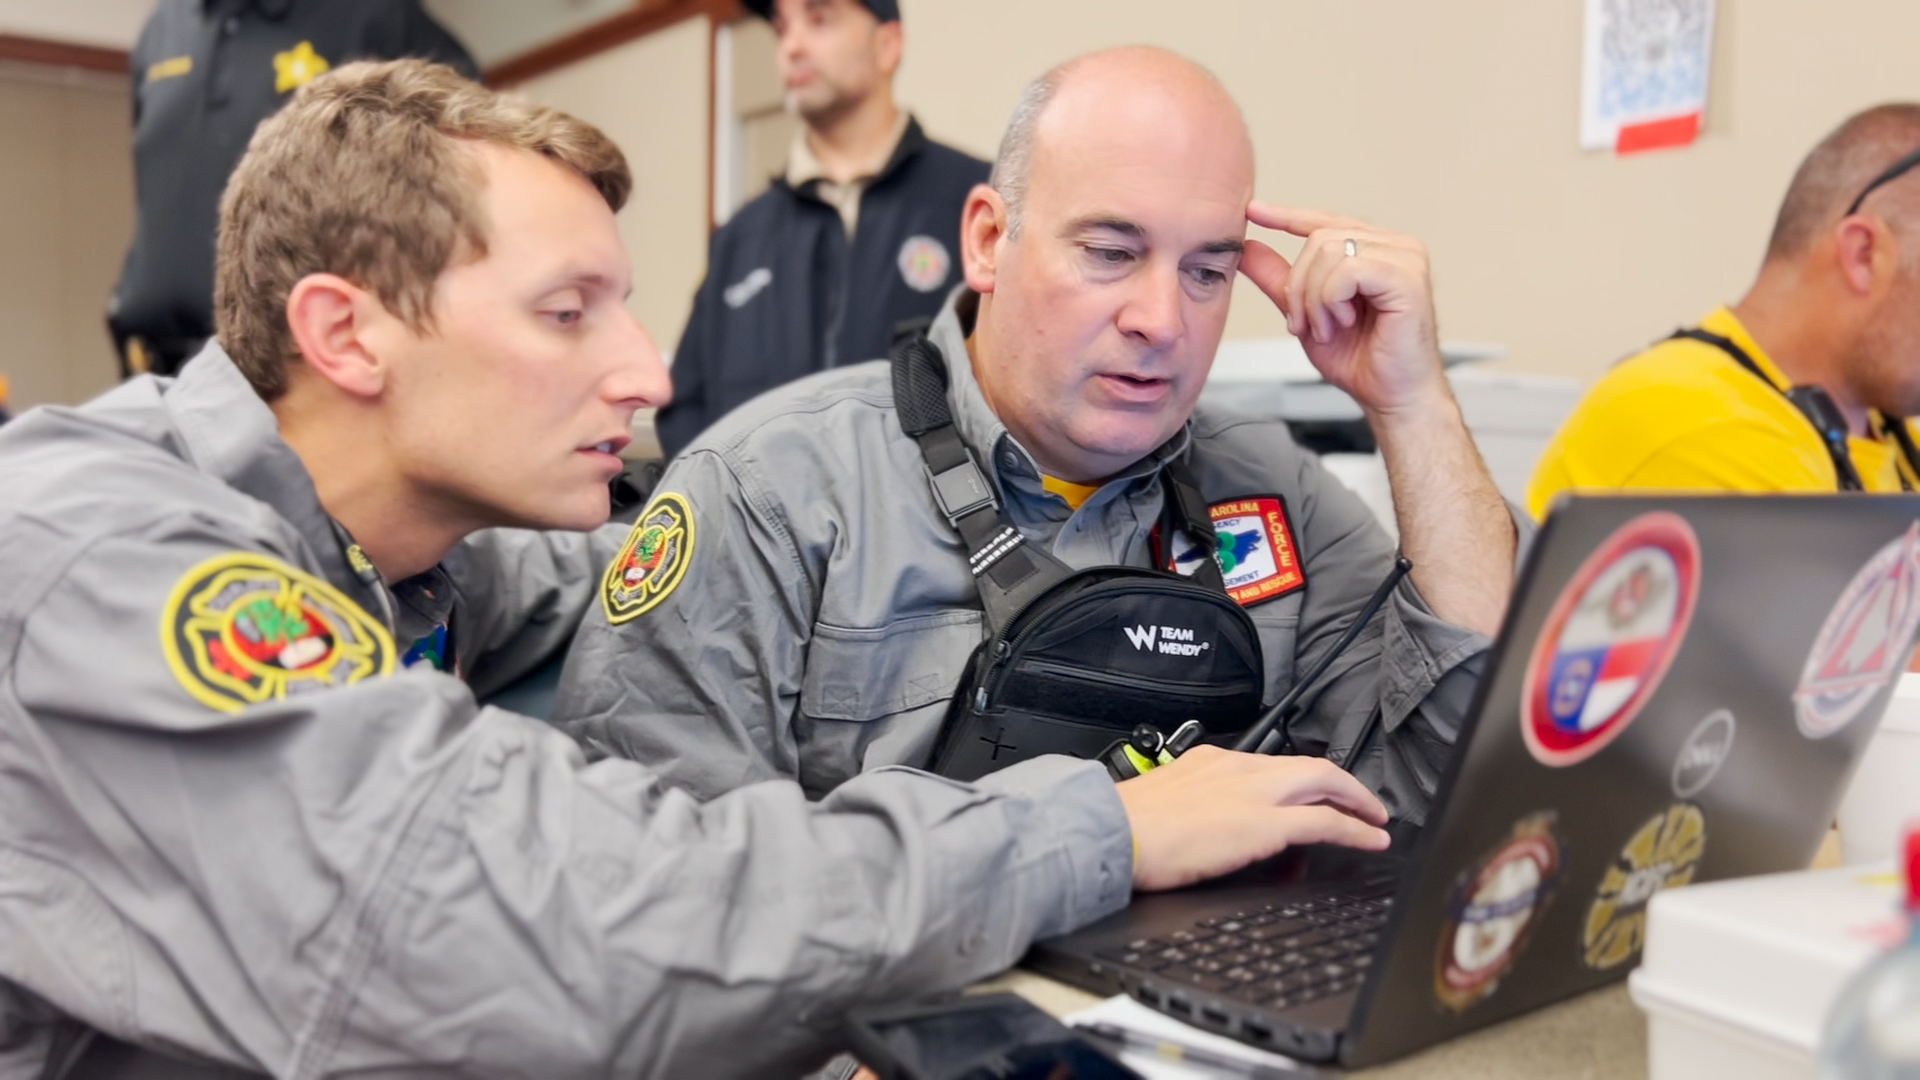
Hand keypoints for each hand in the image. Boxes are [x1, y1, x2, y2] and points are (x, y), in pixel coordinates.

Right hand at [1117, 746, 1390, 891]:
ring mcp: (1255, 792)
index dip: (1299, 777)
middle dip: (1342, 782)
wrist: (1113, 832)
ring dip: (1356, 800)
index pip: (1268, 764)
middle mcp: (1237, 767)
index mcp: (1209, 761)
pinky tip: (1372, 838)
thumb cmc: (1125, 826)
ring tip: (1375, 819)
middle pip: (1308, 765)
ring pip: (1324, 783)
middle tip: (1362, 801)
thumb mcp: (1163, 803)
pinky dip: (1355, 828)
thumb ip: (1191, 807)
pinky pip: (1326, 822)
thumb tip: (1200, 830)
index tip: (1310, 789)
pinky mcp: (1266, 822)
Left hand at [1239, 203, 1445, 416]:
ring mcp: (1405, 257)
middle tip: (1306, 324)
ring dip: (1314, 299)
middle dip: (1298, 287)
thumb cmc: (1361, 359)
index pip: (1324, 222)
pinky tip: (1342, 323)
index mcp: (1374, 249)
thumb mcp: (1307, 314)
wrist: (1392, 396)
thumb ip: (1280, 279)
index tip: (1254, 211)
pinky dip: (1331, 301)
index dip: (1287, 216)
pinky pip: (1347, 271)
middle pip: (1318, 239)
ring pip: (1328, 253)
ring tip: (1327, 329)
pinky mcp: (1408, 277)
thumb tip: (1248, 248)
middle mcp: (1394, 246)